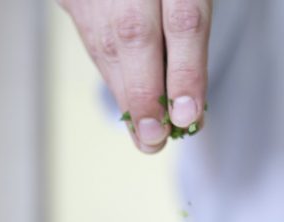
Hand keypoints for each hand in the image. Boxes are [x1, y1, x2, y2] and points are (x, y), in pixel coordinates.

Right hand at [58, 0, 211, 152]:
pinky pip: (92, 38)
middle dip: (145, 95)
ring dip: (127, 94)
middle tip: (155, 140)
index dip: (186, 71)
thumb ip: (191, 30)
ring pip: (107, 42)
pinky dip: (112, 74)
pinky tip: (126, 102)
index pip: (184, 20)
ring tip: (146, 136)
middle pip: (134, 35)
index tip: (189, 116)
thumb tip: (190, 99)